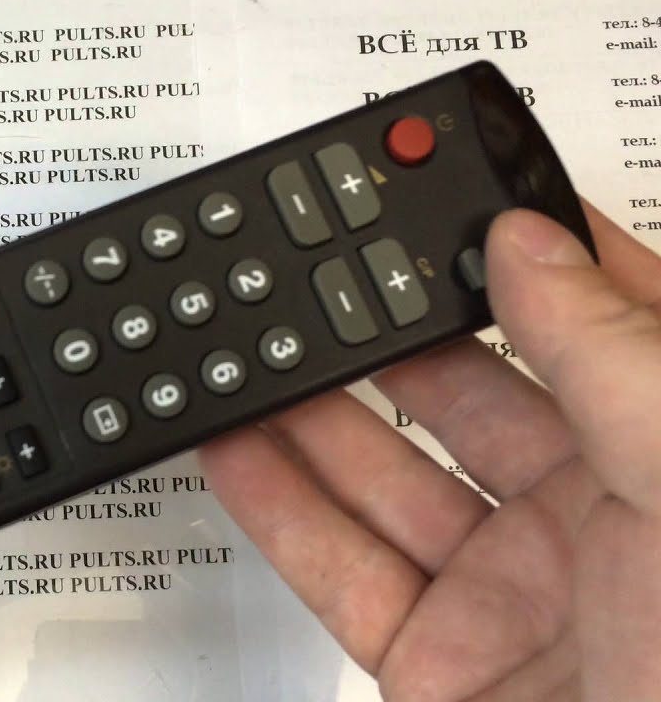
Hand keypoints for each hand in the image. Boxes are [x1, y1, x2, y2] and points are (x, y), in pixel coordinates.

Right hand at [199, 201, 660, 700]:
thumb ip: (610, 361)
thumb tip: (529, 248)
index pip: (596, 320)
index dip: (524, 249)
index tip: (444, 190)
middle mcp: (600, 520)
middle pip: (464, 389)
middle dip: (384, 327)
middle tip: (313, 271)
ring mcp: (509, 594)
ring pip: (386, 475)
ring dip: (310, 409)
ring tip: (249, 345)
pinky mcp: (433, 663)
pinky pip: (338, 568)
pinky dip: (277, 508)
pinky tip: (234, 446)